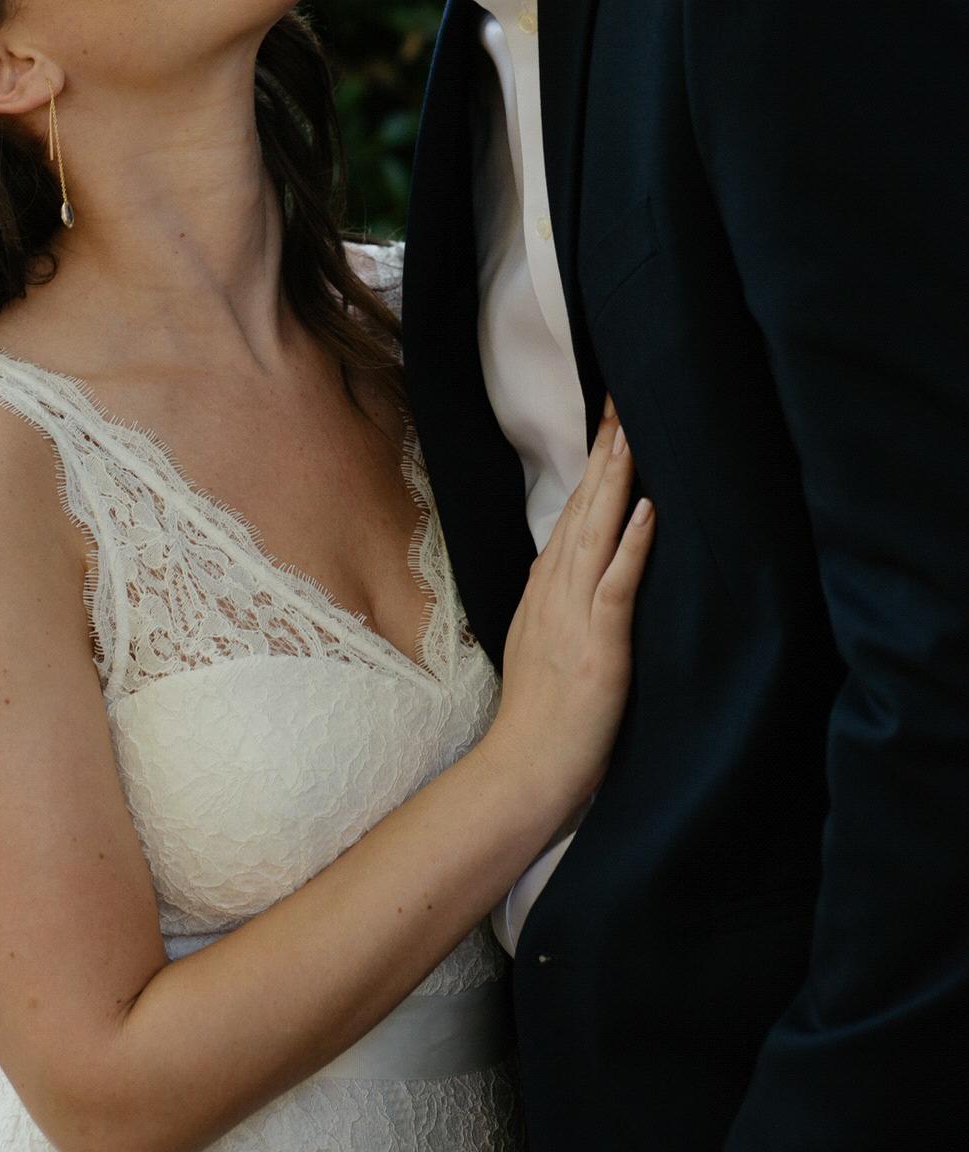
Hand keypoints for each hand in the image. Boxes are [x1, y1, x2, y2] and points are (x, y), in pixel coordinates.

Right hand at [484, 400, 653, 831]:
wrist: (525, 769)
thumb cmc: (540, 716)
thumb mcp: (534, 642)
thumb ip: (542, 600)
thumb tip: (542, 563)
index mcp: (544, 590)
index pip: (570, 513)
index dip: (590, 467)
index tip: (607, 423)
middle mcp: (555, 591)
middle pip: (582, 508)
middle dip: (604, 453)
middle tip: (620, 401)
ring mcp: (574, 615)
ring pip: (596, 533)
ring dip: (615, 481)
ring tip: (631, 433)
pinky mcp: (599, 644)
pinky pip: (616, 585)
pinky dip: (631, 545)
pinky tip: (646, 510)